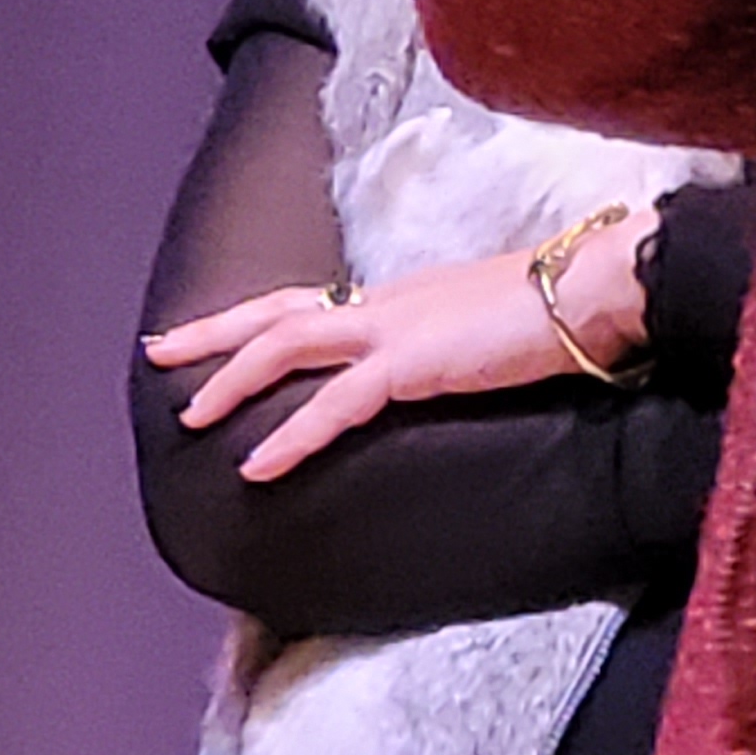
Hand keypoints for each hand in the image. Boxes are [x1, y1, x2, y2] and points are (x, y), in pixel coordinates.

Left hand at [141, 215, 655, 482]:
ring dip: (232, 379)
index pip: (312, 304)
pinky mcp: (413, 363)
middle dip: (213, 332)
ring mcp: (396, 328)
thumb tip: (439, 372)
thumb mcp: (486, 332)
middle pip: (278, 311)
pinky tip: (258, 463)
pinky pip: (335, 404)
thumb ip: (449, 349)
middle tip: (158, 350)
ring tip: (190, 414)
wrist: (597, 291)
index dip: (257, 318)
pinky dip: (291, 433)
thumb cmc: (559, 312)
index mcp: (403, 299)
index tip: (213, 333)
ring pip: (287, 344)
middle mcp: (387, 304)